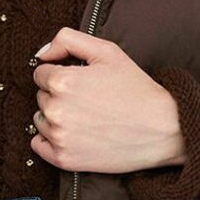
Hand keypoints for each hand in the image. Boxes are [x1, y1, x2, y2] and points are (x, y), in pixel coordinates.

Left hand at [30, 28, 185, 174]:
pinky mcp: (64, 159)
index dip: (60, 73)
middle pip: (41, 97)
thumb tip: (42, 55)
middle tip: (88, 100)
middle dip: (59, 95)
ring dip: (54, 117)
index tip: (80, 81)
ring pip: (40, 120)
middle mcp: (56, 110)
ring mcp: (60, 137)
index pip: (40, 73)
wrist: (162, 129)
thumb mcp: (107, 51)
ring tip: (85, 117)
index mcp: (62, 81)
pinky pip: (37, 145)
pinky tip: (71, 134)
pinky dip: (48, 140)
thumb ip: (68, 40)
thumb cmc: (137, 90)